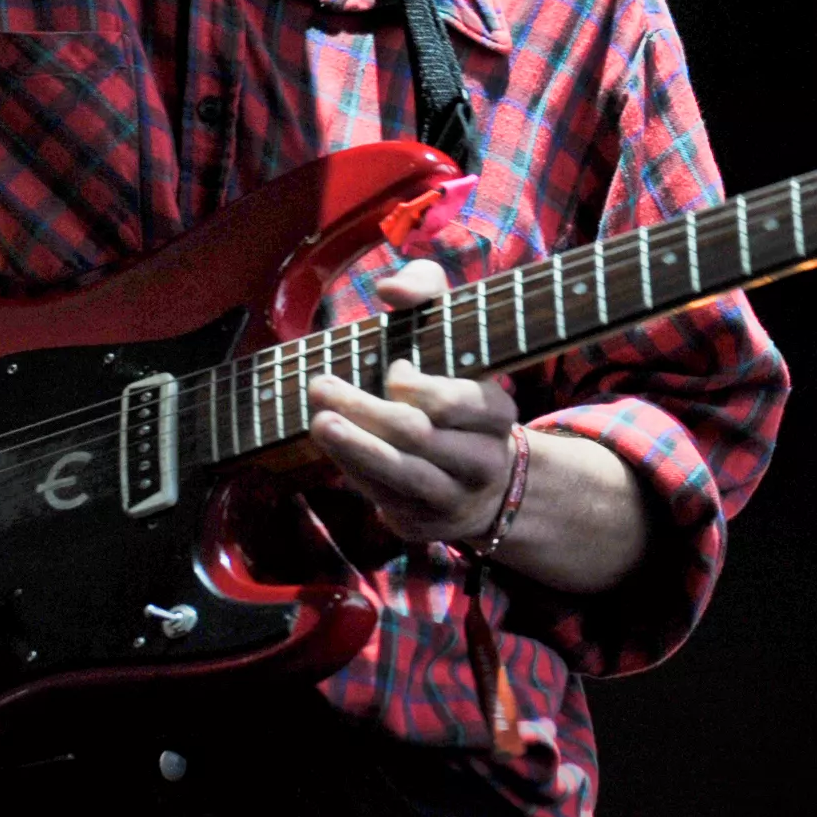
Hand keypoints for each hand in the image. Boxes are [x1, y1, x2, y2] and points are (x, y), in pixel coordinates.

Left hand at [305, 258, 519, 546]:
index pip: (457, 401)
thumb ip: (426, 290)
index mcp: (496, 412)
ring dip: (355, 448)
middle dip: (366, 411)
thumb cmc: (449, 382)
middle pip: (419, 437)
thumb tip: (388, 290)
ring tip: (319, 423)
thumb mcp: (449, 328)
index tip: (392, 371)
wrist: (480, 475)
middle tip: (320, 386)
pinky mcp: (426, 526)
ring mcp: (456, 499)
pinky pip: (387, 501)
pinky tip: (333, 447)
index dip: (417, 387)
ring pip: (404, 476)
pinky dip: (356, 472)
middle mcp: (483, 461)